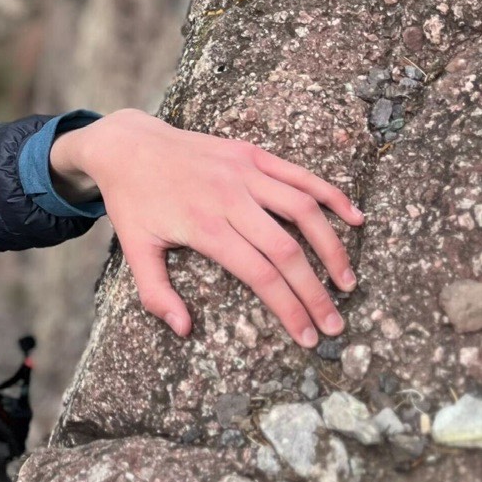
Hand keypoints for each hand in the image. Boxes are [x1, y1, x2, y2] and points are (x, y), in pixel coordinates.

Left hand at [52, 108, 362, 347]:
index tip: (307, 335)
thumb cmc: (133, 203)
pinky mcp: (252, 154)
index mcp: (204, 226)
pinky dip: (330, 195)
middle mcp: (230, 198)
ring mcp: (245, 172)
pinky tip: (354, 218)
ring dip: (332, 247)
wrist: (128, 146)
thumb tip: (183, 329)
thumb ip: (156, 293)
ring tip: (347, 281)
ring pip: (303, 210)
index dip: (288, 307)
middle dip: (315, 292)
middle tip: (335, 323)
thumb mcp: (133, 250)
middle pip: (286, 250)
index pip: (260, 274)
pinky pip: (300, 175)